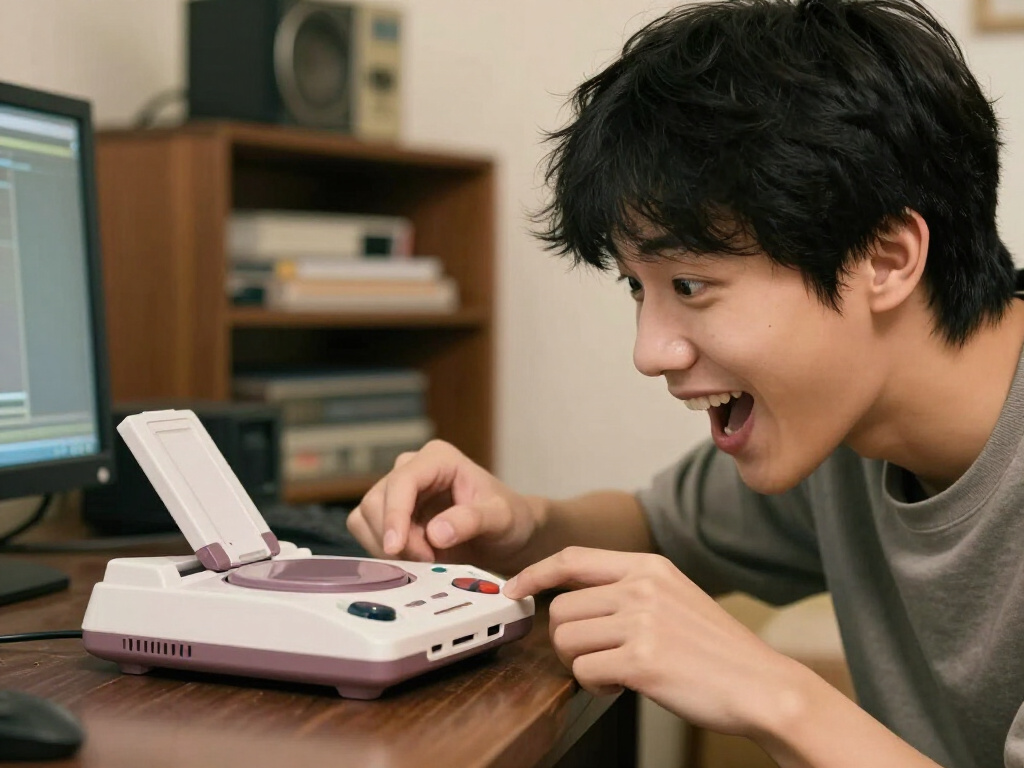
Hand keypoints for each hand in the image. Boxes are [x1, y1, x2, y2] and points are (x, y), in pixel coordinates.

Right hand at [347, 440, 540, 568]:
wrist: (506, 535)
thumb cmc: (508, 518)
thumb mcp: (501, 518)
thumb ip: (471, 521)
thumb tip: (436, 532)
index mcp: (438, 458)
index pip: (402, 482)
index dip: (394, 515)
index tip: (396, 547)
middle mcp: (412, 468)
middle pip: (377, 501)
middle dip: (397, 537)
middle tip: (427, 560)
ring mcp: (397, 490)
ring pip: (366, 517)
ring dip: (389, 546)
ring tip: (425, 558)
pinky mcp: (389, 512)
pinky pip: (367, 530)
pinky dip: (383, 550)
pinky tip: (412, 558)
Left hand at [503, 546, 804, 736]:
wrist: (762, 686)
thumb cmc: (717, 650)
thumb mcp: (675, 598)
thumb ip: (631, 590)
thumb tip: (575, 597)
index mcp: (650, 567)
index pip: (573, 558)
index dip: (535, 573)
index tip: (515, 587)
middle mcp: (642, 587)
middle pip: (561, 607)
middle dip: (564, 639)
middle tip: (590, 657)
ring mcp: (642, 622)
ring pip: (566, 640)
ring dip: (579, 664)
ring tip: (611, 673)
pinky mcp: (641, 661)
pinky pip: (584, 671)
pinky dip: (594, 686)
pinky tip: (619, 688)